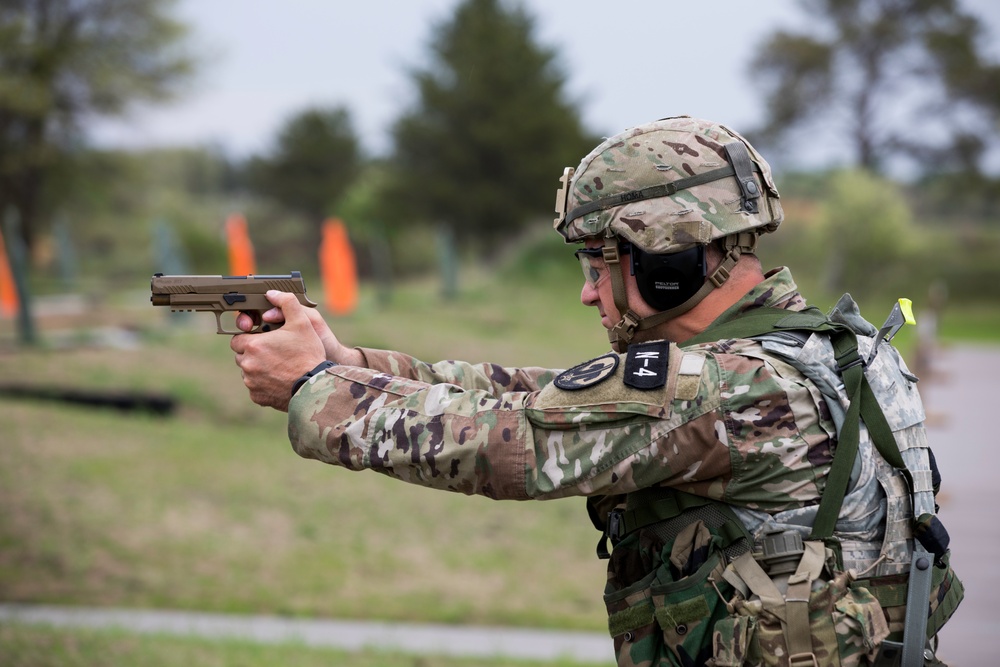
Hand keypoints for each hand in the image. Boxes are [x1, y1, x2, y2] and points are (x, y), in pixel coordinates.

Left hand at [231, 291, 327, 410]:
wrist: (315, 386)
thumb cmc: (308, 354)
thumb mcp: (302, 322)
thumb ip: (286, 302)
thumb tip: (272, 294)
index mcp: (253, 345)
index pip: (238, 338)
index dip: (251, 337)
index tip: (263, 339)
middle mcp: (248, 364)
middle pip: (242, 355)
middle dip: (254, 352)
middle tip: (273, 352)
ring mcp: (251, 383)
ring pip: (248, 372)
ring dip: (258, 368)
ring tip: (278, 366)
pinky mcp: (258, 397)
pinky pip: (255, 388)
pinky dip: (264, 384)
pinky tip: (279, 379)